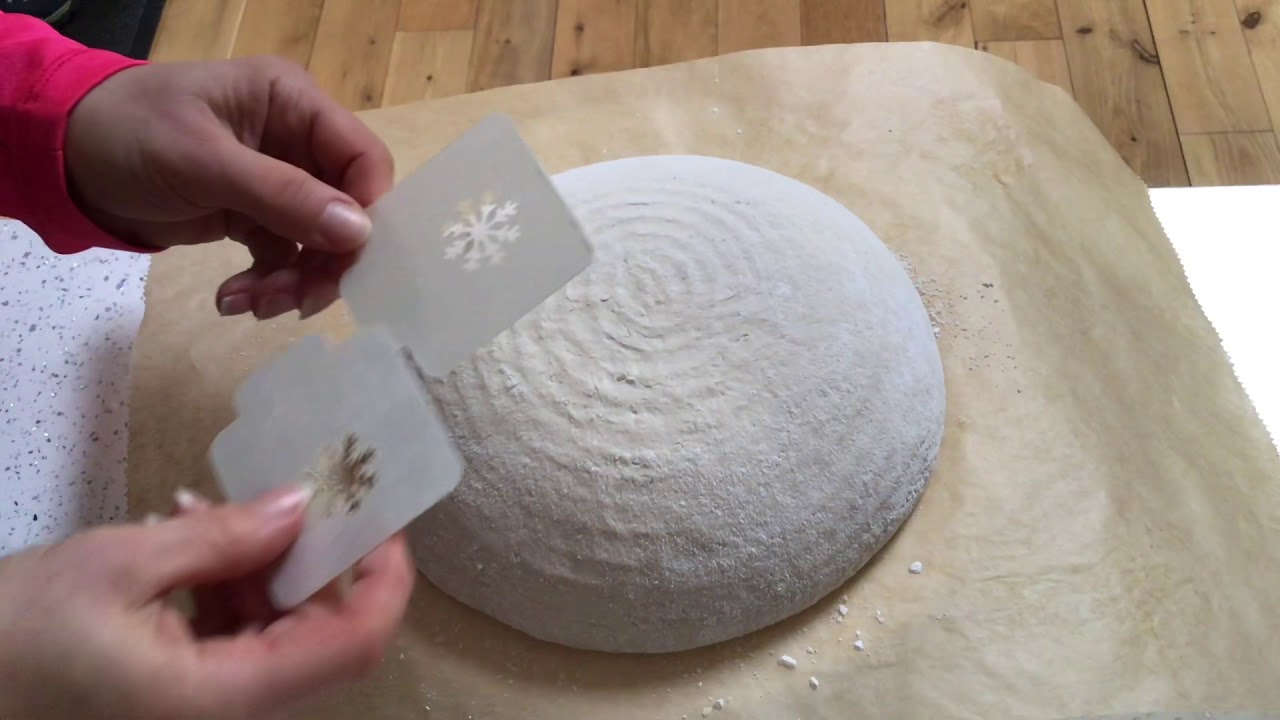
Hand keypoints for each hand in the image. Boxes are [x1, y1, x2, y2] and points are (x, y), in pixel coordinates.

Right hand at [0, 486, 414, 719]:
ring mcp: (208, 710)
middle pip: (320, 634)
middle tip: (277, 493)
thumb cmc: (13, 634)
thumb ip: (223, 537)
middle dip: (308, 558)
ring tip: (195, 514)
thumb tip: (302, 504)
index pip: (352, 644)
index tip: (380, 514)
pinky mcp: (183, 697)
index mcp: (226, 697)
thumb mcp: (118, 566)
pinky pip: (234, 638)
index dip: (383, 578)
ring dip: (256, 564)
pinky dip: (222, 586)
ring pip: (276, 630)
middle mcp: (231, 715)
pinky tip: (178, 541)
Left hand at [64, 56, 394, 319]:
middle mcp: (295, 141)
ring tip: (252, 304)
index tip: (350, 259)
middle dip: (326, 259)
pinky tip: (232, 299)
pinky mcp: (254, 216)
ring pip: (318, 242)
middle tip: (297, 301)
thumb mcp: (205, 161)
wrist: (64, 159)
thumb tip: (359, 232)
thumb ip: (283, 195)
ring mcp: (277, 181)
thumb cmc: (130, 135)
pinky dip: (266, 284)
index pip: (363, 158)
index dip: (368, 210)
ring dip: (294, 280)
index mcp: (293, 104)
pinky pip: (283, 257)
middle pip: (346, 209)